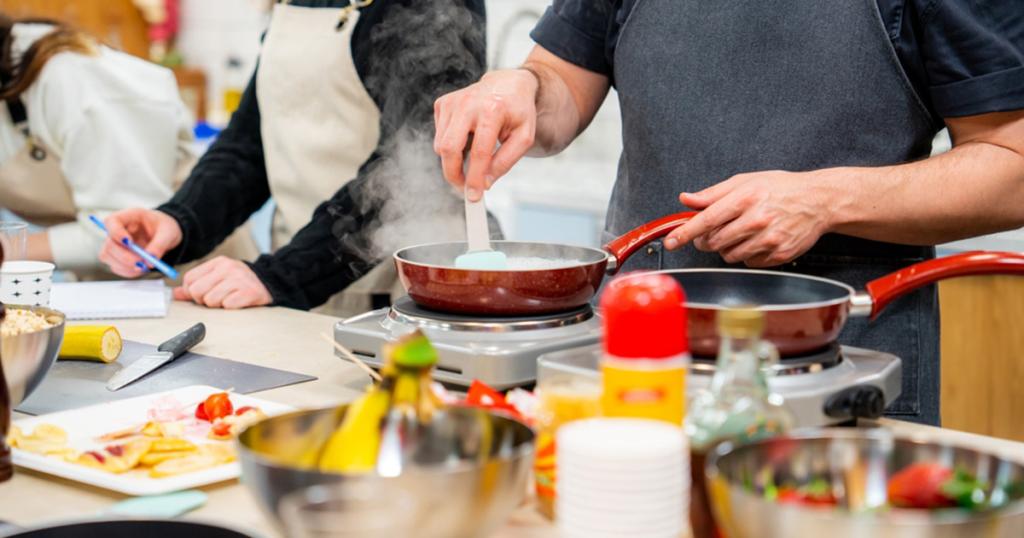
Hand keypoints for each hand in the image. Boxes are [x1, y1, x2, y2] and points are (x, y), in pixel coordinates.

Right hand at [99, 208, 182, 276]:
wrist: (166, 235)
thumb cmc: (165, 227)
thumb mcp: (168, 232)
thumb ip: (159, 245)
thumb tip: (149, 261)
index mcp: (129, 216)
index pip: (111, 221)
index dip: (116, 232)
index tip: (129, 242)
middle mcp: (118, 230)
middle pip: (109, 243)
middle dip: (124, 256)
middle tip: (141, 263)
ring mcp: (115, 244)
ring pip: (108, 257)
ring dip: (125, 266)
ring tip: (145, 267)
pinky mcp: (117, 257)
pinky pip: (116, 267)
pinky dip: (128, 271)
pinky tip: (141, 269)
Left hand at [173, 256, 271, 308]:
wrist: (270, 283)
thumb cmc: (240, 283)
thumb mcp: (218, 277)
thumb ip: (197, 284)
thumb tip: (175, 294)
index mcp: (218, 262)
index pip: (189, 279)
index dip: (192, 291)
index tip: (203, 294)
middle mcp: (228, 268)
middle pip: (196, 291)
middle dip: (203, 300)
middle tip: (216, 298)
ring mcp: (239, 279)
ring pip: (210, 300)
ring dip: (218, 305)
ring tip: (229, 299)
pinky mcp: (248, 292)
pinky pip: (227, 305)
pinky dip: (231, 307)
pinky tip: (238, 302)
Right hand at [434, 69, 539, 200]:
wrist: (508, 85)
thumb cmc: (518, 112)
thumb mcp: (523, 138)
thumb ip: (505, 162)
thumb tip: (484, 183)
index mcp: (493, 109)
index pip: (479, 152)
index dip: (474, 178)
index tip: (473, 196)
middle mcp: (468, 103)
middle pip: (449, 148)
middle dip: (452, 174)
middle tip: (463, 187)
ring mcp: (452, 102)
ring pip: (441, 145)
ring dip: (454, 159)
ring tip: (475, 153)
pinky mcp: (442, 103)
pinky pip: (439, 136)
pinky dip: (451, 145)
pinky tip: (467, 136)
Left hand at [665, 170, 839, 266]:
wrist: (818, 200)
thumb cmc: (780, 188)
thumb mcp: (745, 181)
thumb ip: (713, 193)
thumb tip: (686, 199)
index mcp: (746, 198)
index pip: (707, 220)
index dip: (685, 232)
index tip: (671, 242)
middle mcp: (757, 219)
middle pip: (715, 241)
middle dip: (706, 240)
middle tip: (710, 233)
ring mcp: (769, 239)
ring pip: (729, 255)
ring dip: (726, 248)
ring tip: (739, 233)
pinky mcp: (779, 254)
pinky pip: (749, 262)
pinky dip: (746, 254)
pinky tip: (756, 240)